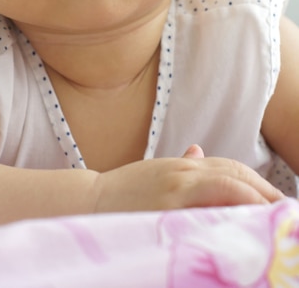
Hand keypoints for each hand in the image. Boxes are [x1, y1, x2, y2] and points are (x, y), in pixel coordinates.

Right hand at [94, 147, 283, 212]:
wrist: (90, 201)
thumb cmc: (123, 193)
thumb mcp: (156, 173)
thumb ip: (182, 166)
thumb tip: (199, 150)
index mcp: (184, 167)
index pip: (231, 168)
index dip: (258, 183)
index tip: (277, 201)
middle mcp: (184, 172)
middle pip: (235, 174)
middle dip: (265, 191)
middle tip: (286, 210)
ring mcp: (177, 187)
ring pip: (228, 183)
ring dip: (257, 197)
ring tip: (277, 215)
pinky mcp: (168, 204)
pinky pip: (208, 202)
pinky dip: (233, 206)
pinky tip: (248, 220)